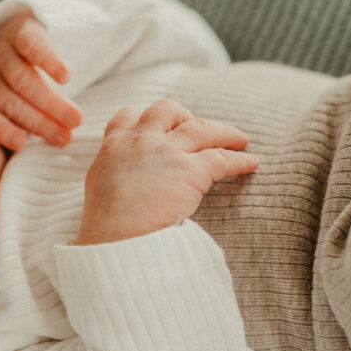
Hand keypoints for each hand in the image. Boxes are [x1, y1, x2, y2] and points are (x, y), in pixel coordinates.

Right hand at [0, 12, 82, 149]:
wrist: (8, 52)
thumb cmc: (47, 51)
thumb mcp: (63, 35)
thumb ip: (88, 36)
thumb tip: (129, 28)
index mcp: (21, 32)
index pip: (32, 43)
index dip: (48, 59)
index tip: (68, 77)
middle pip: (23, 80)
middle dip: (52, 104)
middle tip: (77, 120)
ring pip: (8, 101)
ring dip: (37, 122)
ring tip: (63, 137)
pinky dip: (2, 130)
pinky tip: (22, 143)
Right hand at [76, 99, 258, 244]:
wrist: (115, 240)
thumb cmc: (106, 228)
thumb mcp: (99, 191)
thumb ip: (116, 177)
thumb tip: (131, 188)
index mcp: (113, 147)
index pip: (128, 116)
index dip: (147, 119)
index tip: (163, 126)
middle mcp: (140, 141)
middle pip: (167, 110)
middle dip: (186, 116)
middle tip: (200, 131)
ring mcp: (166, 152)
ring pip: (201, 128)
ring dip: (224, 132)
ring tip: (241, 140)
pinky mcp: (190, 171)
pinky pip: (222, 158)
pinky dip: (239, 160)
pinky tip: (251, 163)